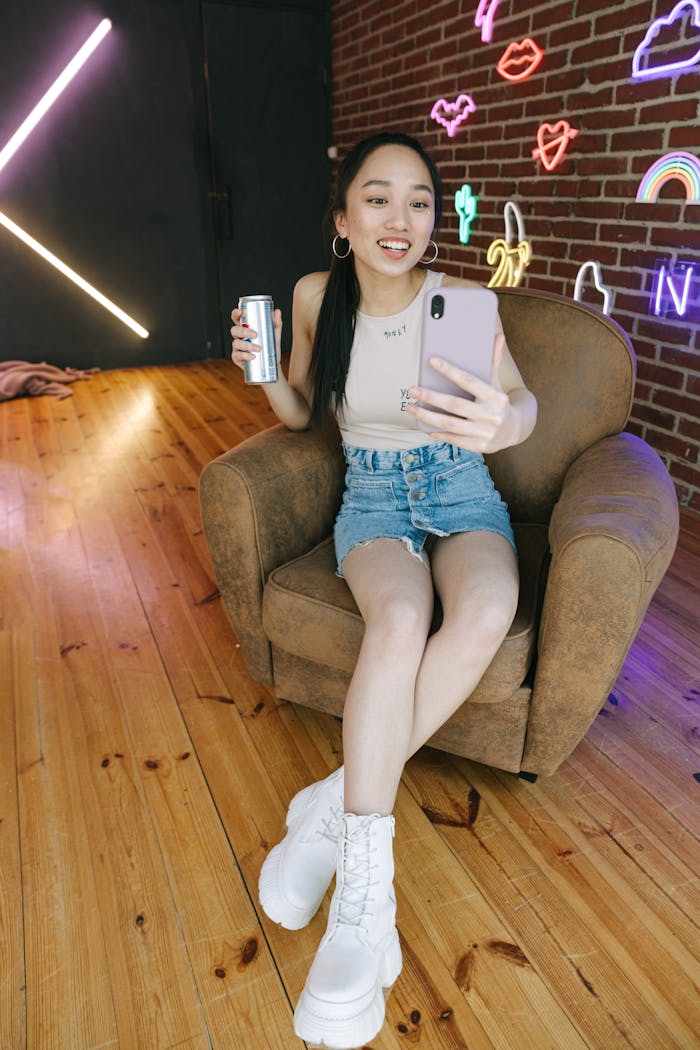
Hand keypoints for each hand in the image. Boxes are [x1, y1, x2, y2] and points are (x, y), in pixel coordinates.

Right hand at [230, 307, 282, 371]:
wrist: (272, 366)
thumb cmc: (270, 347)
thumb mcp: (274, 335)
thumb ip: (276, 324)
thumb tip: (277, 311)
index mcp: (245, 328)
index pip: (237, 319)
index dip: (236, 314)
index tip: (241, 312)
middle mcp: (239, 337)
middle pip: (235, 330)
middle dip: (244, 331)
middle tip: (255, 334)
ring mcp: (237, 348)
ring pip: (236, 343)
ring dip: (246, 345)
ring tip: (258, 348)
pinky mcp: (237, 358)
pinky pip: (237, 356)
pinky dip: (245, 356)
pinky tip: (252, 356)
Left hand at [405, 335, 518, 452]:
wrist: (515, 429)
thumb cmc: (498, 401)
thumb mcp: (497, 382)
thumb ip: (493, 361)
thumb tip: (498, 336)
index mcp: (496, 397)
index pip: (469, 381)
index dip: (450, 370)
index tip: (432, 361)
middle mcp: (491, 415)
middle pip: (455, 405)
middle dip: (431, 397)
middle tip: (412, 390)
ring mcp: (484, 433)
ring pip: (450, 424)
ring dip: (427, 416)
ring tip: (411, 408)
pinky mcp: (479, 446)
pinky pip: (453, 439)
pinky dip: (437, 432)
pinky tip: (424, 426)